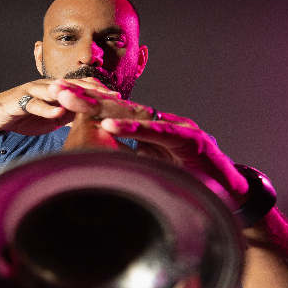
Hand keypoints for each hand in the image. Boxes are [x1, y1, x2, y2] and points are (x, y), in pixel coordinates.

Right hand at [0, 78, 120, 135]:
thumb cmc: (28, 116)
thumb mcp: (55, 117)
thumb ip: (73, 115)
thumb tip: (94, 120)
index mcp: (59, 89)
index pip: (85, 87)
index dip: (103, 92)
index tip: (123, 100)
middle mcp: (49, 86)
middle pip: (75, 85)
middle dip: (96, 91)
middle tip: (114, 98)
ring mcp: (34, 91)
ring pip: (56, 91)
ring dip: (73, 94)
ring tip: (90, 100)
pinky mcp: (19, 101)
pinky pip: (34, 104)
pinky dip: (45, 108)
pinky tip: (57, 113)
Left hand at [48, 78, 250, 204]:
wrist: (232, 198)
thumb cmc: (191, 184)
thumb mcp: (152, 170)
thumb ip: (132, 160)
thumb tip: (100, 161)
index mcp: (151, 129)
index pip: (113, 112)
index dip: (86, 103)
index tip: (56, 96)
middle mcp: (163, 123)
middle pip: (119, 107)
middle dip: (85, 97)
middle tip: (55, 88)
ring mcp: (178, 129)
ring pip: (135, 115)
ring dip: (102, 107)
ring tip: (73, 101)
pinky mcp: (191, 142)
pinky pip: (160, 134)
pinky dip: (135, 130)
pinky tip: (111, 126)